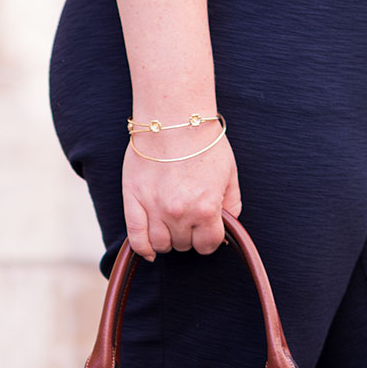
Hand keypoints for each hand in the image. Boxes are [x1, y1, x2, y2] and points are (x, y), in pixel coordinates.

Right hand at [122, 123, 241, 260]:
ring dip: (169, 240)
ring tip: (171, 226)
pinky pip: (136, 238)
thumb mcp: (230, 174)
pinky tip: (151, 250)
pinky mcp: (134, 201)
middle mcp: (180, 214)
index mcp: (205, 209)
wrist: (173, 117)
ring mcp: (155, 209)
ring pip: (161, 245)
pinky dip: (144, 248)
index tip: (207, 232)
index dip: (209, 239)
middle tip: (188, 219)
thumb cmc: (203, 142)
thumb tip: (228, 226)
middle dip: (189, 236)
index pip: (208, 245)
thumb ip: (232, 205)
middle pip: (184, 245)